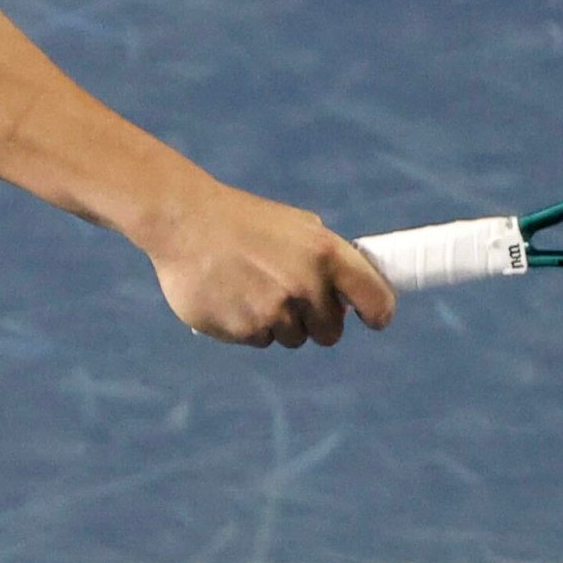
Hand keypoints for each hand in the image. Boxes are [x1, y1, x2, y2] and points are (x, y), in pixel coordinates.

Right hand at [138, 180, 398, 349]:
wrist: (184, 221)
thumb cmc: (245, 221)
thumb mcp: (298, 227)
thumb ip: (328, 260)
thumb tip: (349, 296)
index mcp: (326, 255)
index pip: (375, 299)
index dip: (377, 313)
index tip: (373, 319)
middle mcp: (305, 287)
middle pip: (330, 333)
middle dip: (315, 321)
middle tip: (291, 298)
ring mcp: (272, 312)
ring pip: (291, 339)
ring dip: (278, 323)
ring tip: (252, 289)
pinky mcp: (242, 330)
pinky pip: (258, 340)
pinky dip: (247, 325)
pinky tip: (231, 296)